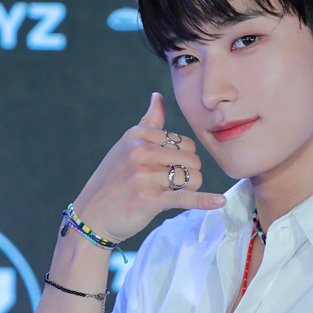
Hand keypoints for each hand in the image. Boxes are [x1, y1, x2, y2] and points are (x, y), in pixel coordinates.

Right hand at [71, 92, 225, 242]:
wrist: (92, 216)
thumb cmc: (113, 181)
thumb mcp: (126, 146)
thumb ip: (148, 122)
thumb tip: (158, 96)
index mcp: (138, 135)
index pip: (184, 142)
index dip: (183, 159)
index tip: (167, 169)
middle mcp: (141, 150)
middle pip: (192, 159)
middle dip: (188, 174)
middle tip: (169, 186)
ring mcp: (144, 174)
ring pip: (192, 178)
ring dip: (189, 190)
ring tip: (169, 194)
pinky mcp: (150, 199)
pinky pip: (185, 197)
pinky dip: (204, 201)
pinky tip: (219, 202)